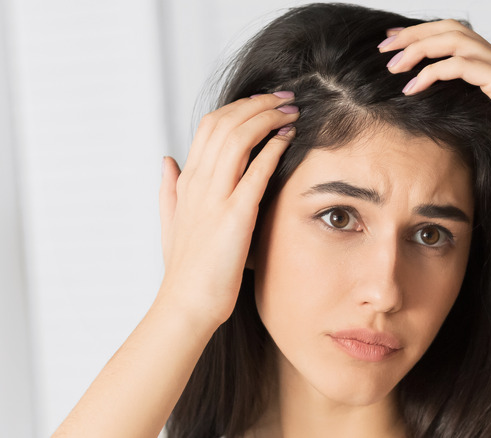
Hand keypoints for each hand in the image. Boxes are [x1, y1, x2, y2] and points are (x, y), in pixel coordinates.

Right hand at [157, 93, 298, 329]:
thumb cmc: (185, 269)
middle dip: (258, 104)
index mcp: (187, 181)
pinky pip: (255, 172)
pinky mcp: (234, 215)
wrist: (186, 304)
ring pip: (239, 138)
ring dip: (268, 118)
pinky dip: (273, 149)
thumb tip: (166, 160)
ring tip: (292, 111)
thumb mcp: (171, 222)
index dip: (238, 107)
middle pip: (225, 123)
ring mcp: (215, 197)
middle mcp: (198, 182)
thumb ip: (168, 189)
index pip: (209, 126)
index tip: (263, 102)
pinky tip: (289, 138)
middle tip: (285, 98)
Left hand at [378, 20, 490, 202]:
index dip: (421, 35)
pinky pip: (463, 65)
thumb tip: (421, 115)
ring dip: (419, 49)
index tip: (393, 45)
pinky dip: (433, 72)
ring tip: (392, 66)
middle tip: (384, 47)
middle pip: (451, 29)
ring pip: (455, 40)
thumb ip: (456, 113)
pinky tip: (412, 87)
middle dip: (414, 34)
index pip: (454, 36)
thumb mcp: (476, 129)